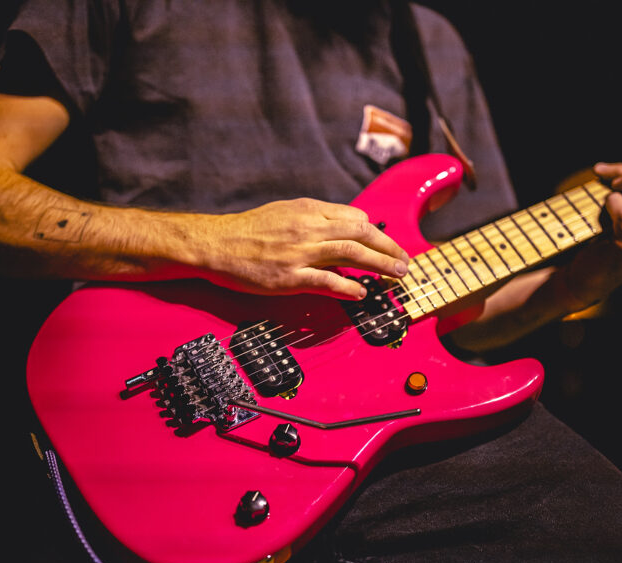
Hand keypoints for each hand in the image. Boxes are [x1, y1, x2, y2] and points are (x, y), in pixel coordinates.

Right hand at [193, 198, 409, 299]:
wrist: (216, 244)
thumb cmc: (247, 231)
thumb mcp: (283, 213)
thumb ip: (312, 219)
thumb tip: (339, 228)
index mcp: (308, 210)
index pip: (354, 217)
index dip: (375, 231)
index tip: (385, 244)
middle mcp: (308, 227)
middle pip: (361, 233)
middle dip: (388, 248)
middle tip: (405, 261)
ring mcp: (300, 253)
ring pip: (352, 254)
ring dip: (380, 265)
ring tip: (396, 275)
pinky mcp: (290, 277)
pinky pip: (327, 281)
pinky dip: (349, 287)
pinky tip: (362, 293)